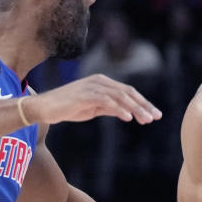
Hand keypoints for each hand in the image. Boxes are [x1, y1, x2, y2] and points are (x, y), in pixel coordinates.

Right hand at [24, 74, 161, 125]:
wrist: (45, 107)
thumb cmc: (68, 108)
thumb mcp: (94, 108)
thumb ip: (110, 108)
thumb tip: (127, 113)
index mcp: (103, 83)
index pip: (128, 92)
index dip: (143, 103)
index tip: (156, 114)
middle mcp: (99, 82)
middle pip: (128, 92)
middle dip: (144, 105)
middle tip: (156, 117)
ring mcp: (92, 87)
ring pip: (120, 96)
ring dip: (135, 109)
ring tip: (146, 120)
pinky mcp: (84, 95)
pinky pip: (106, 101)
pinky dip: (119, 109)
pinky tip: (128, 118)